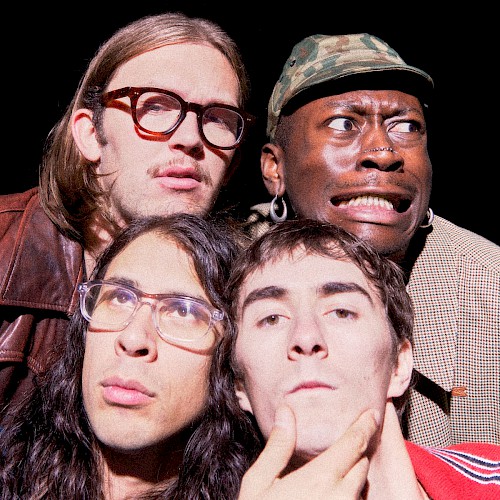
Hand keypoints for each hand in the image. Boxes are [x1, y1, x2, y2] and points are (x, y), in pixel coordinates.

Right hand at [238, 406, 378, 499]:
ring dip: (353, 477)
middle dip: (355, 453)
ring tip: (337, 471)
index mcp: (321, 478)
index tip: (371, 414)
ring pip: (360, 489)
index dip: (364, 426)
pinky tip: (330, 494)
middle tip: (346, 444)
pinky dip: (348, 496)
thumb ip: (278, 446)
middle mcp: (341, 497)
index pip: (353, 444)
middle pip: (361, 466)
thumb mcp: (259, 482)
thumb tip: (287, 411)